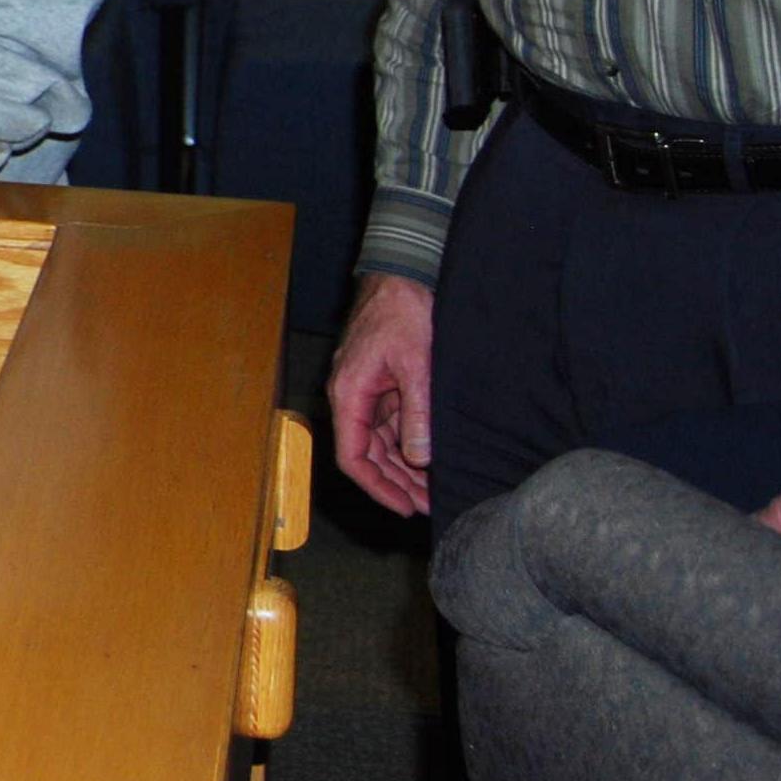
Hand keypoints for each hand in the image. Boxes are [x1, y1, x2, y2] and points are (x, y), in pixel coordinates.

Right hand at [327, 273, 435, 518]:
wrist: (403, 272)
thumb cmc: (404, 310)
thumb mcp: (417, 365)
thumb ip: (417, 414)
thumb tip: (419, 458)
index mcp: (349, 393)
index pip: (353, 456)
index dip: (378, 487)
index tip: (405, 507)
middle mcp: (351, 395)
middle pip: (367, 454)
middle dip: (396, 482)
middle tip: (429, 504)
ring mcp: (366, 389)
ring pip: (379, 441)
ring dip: (403, 466)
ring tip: (432, 488)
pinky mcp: (381, 381)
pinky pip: (389, 423)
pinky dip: (407, 443)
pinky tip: (428, 457)